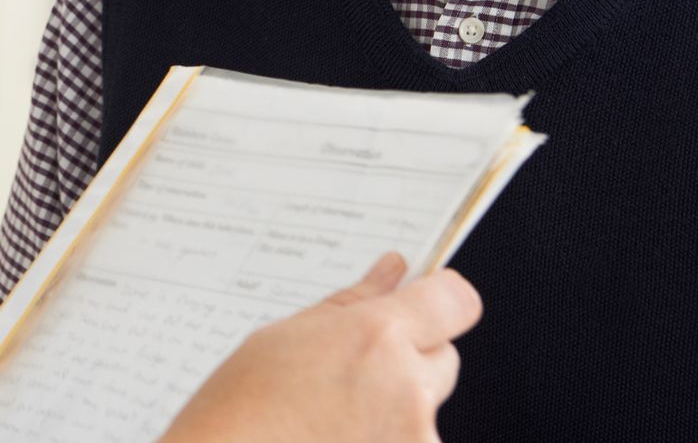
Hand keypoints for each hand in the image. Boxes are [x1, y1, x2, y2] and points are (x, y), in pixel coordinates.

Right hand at [157, 253, 481, 442]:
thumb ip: (352, 304)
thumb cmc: (242, 409)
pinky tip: (337, 438)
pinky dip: (386, 439)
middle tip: (353, 371)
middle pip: (443, 357)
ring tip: (332, 417)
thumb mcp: (287, 337)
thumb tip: (392, 271)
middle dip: (410, 358)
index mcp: (376, 337)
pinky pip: (412, 442)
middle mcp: (407, 388)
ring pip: (425, 408)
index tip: (427, 301)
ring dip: (396, 408)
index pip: (455, 301)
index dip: (442, 298)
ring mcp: (415, 439)